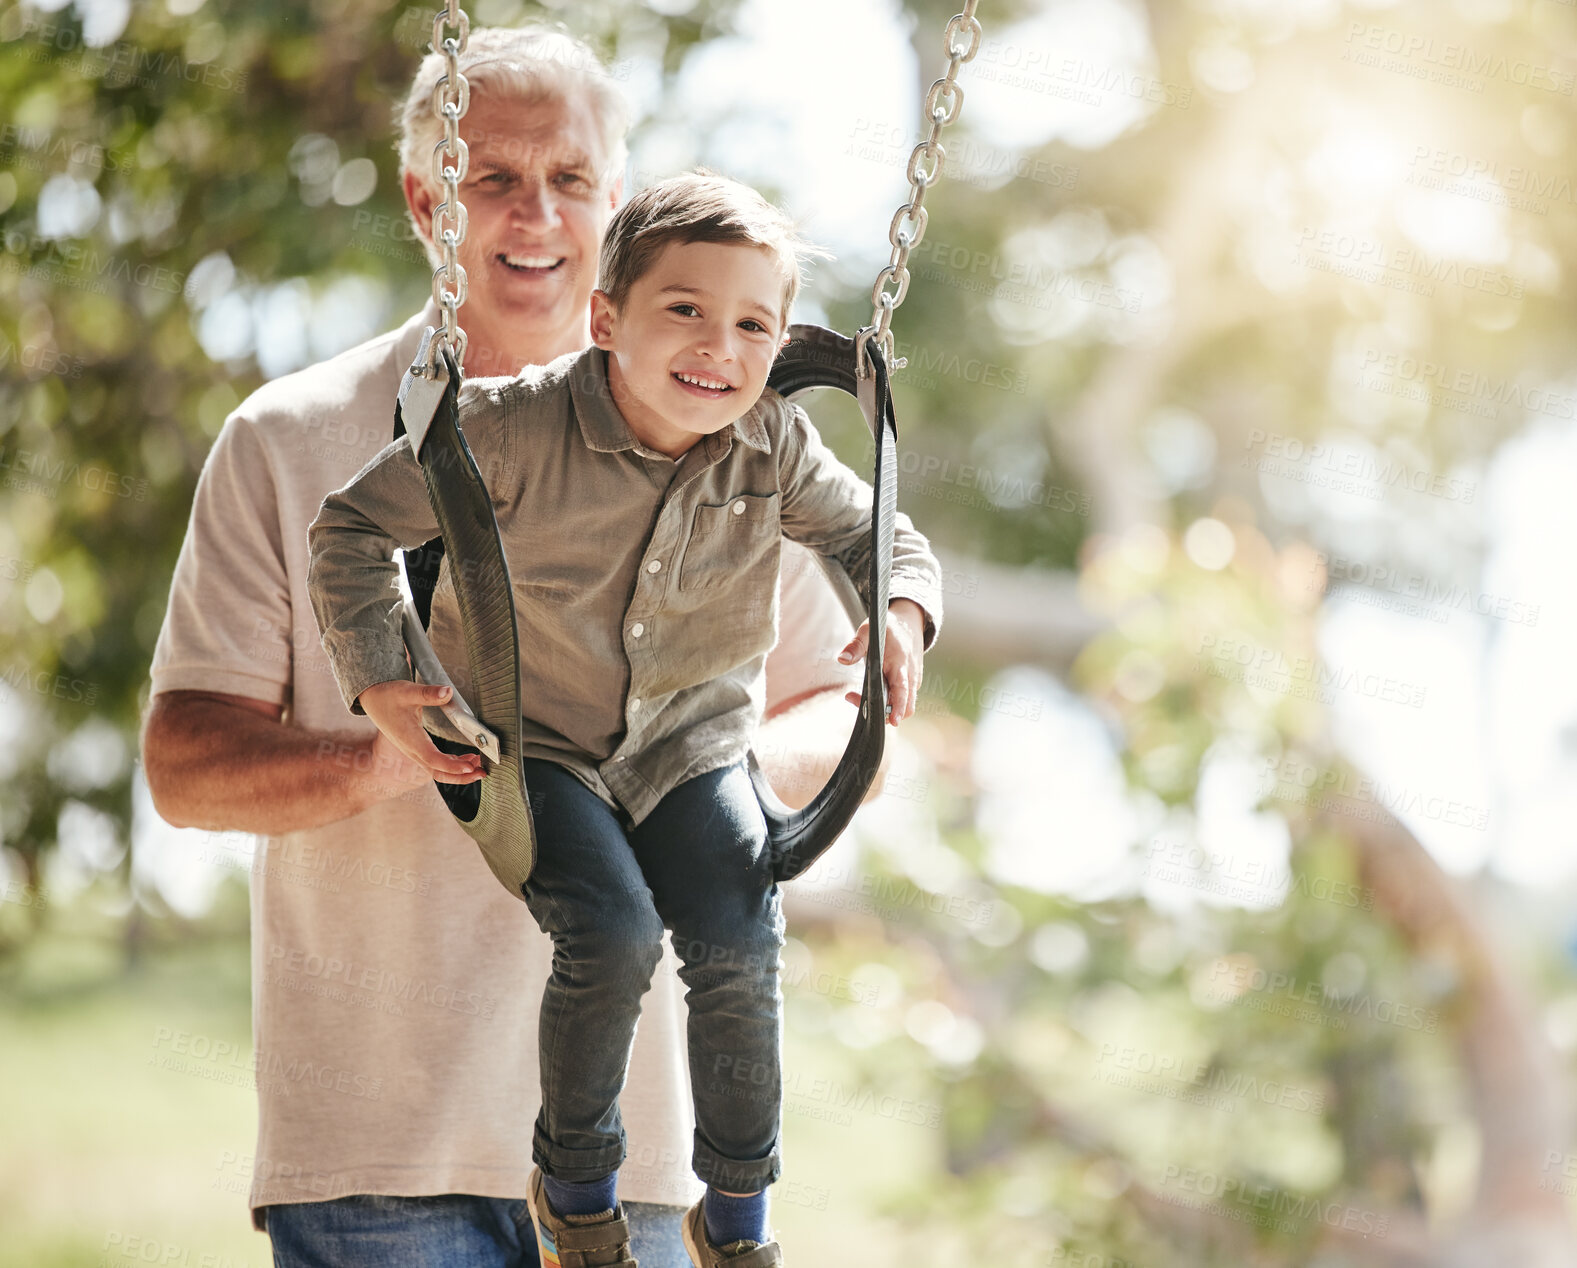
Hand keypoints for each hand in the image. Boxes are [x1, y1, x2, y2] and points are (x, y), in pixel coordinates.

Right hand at [357, 681, 483, 783]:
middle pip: (438, 772)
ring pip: (438, 770)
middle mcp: (412, 749)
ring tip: (479, 765)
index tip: (470, 766)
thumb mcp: (407, 691)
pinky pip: (436, 763)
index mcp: (410, 739)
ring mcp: (415, 751)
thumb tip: (448, 693)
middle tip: (481, 772)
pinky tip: (466, 759)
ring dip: (458, 771)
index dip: (452, 765)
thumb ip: (428, 693)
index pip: (433, 759)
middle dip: (460, 776)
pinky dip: (453, 764)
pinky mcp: (418, 748)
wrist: (373, 699)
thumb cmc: (388, 696)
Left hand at [838, 598, 925, 725]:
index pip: (903, 692)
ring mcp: (913, 680)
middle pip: (906, 706)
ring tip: (855, 695)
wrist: (910, 622)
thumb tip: (842, 659)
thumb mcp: (868, 631)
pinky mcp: (912, 682)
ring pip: (904, 704)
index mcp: (900, 664)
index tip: (893, 721)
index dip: (898, 708)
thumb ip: (855, 646)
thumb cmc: (888, 628)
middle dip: (886, 714)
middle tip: (857, 703)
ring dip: (884, 707)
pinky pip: (903, 699)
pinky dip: (889, 701)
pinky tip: (870, 693)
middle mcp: (910, 675)